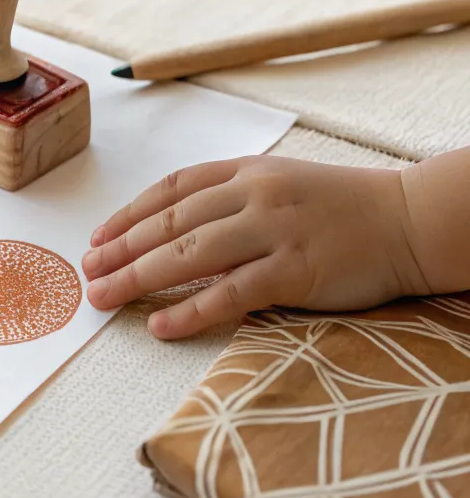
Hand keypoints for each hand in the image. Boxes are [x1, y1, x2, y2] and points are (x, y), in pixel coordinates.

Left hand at [83, 156, 427, 339]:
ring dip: (139, 277)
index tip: (98, 236)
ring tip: (105, 297)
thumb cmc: (345, 207)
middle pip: (171, 221)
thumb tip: (181, 228)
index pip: (173, 188)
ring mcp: (274, 230)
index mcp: (247, 171)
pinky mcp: (296, 269)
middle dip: (121, 248)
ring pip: (190, 253)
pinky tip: (160, 326)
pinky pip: (231, 293)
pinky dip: (191, 311)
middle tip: (86, 271)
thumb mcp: (283, 185)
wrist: (410, 220)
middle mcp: (254, 194)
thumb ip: (235, 201)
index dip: (131, 213)